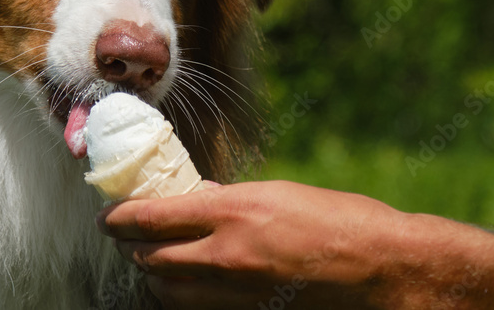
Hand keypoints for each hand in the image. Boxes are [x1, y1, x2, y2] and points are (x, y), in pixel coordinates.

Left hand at [96, 180, 409, 308]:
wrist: (383, 271)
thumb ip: (231, 201)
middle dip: (131, 248)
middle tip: (127, 235)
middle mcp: (228, 256)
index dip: (120, 217)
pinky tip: (188, 286)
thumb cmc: (341, 221)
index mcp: (234, 212)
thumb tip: (197, 200)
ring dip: (154, 277)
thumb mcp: (280, 194)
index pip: (152, 218)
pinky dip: (183, 298)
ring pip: (168, 293)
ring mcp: (238, 294)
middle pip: (151, 260)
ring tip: (154, 261)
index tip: (109, 215)